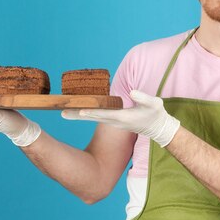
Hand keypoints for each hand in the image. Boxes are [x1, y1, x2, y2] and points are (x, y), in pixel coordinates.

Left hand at [61, 90, 179, 146]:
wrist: (158, 128)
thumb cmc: (156, 114)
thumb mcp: (154, 104)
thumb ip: (143, 98)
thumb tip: (131, 91)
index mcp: (123, 117)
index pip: (104, 114)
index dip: (92, 112)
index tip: (80, 111)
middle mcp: (115, 121)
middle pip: (93, 117)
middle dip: (78, 114)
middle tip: (61, 113)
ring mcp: (113, 121)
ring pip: (93, 117)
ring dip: (78, 115)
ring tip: (63, 112)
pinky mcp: (114, 120)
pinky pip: (97, 116)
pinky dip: (86, 114)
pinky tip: (77, 111)